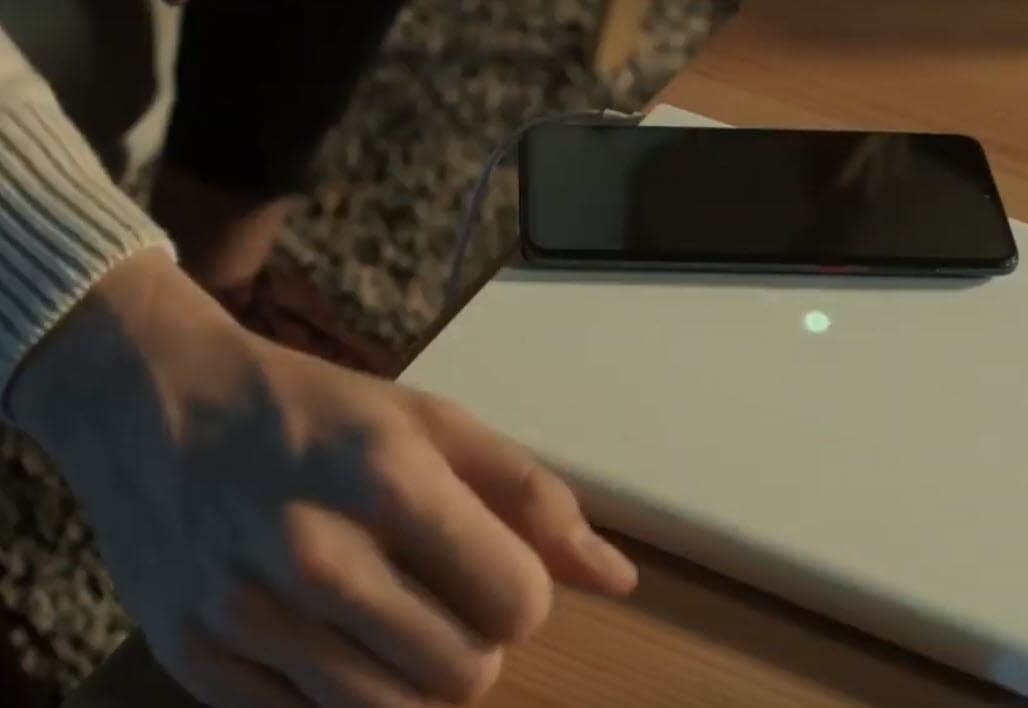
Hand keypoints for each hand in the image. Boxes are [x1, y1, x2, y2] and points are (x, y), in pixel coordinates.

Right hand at [9, 251, 636, 706]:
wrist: (150, 403)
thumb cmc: (309, 410)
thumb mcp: (428, 423)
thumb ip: (530, 497)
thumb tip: (616, 579)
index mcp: (385, 480)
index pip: (517, 603)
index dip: (520, 596)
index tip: (491, 571)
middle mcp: (312, 554)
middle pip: (463, 676)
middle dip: (473, 645)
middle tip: (439, 602)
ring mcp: (245, 615)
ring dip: (413, 683)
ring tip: (391, 627)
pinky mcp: (195, 661)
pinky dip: (337, 698)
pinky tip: (325, 641)